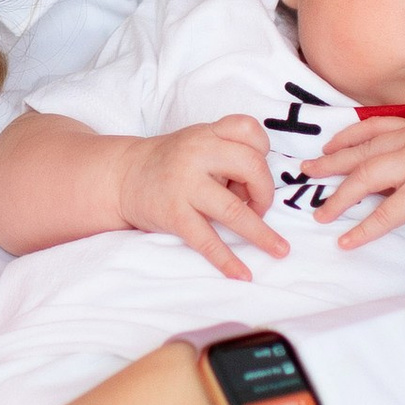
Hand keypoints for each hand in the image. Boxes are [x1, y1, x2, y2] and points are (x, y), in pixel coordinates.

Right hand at [118, 116, 286, 281]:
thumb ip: (228, 155)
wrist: (123, 176)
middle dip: (265, 192)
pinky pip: (207, 240)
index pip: (248, 130)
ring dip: (261, 233)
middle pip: (252, 167)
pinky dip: (228, 261)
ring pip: (234, 210)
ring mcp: (184, 186)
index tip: (256, 169)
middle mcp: (196, 155)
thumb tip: (256, 191)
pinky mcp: (174, 215)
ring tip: (280, 249)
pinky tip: (243, 274)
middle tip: (259, 206)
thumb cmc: (171, 161)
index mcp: (207, 134)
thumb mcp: (198, 142)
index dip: (263, 150)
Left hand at [311, 115, 404, 247]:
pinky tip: (347, 240)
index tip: (327, 148)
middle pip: (359, 153)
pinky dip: (363, 228)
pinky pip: (384, 214)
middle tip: (306, 173)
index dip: (344, 138)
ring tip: (320, 214)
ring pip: (364, 179)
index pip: (371, 128)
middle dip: (329, 164)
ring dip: (338, 198)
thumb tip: (383, 169)